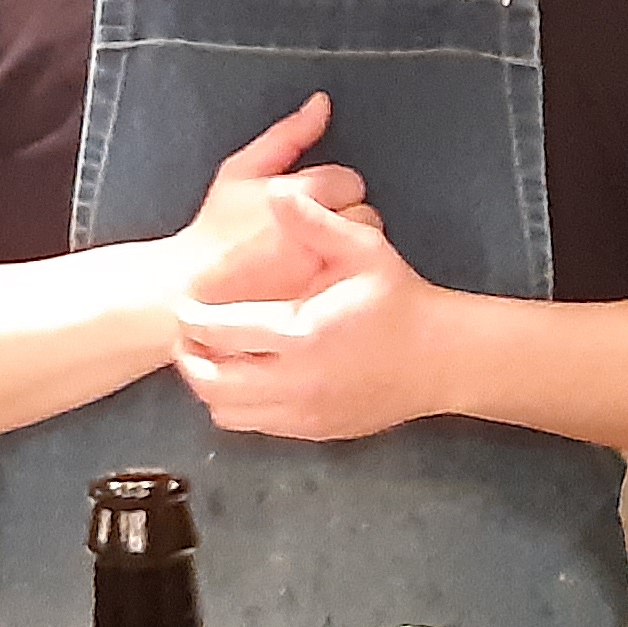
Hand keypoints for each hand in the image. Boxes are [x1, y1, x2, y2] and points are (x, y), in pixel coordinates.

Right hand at [166, 96, 376, 310]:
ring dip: (345, 250)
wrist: (185, 289)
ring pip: (361, 252)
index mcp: (297, 193)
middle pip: (364, 215)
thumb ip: (287, 135)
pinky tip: (314, 280)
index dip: (332, 190)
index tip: (311, 203)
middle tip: (312, 231)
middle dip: (343, 219)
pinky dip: (338, 279)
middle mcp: (313, 230)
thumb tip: (322, 103)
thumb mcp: (240, 171)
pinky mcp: (318, 304)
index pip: (348, 181)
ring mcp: (318, 270)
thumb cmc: (213, 230)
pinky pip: (350, 283)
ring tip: (313, 257)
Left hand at [172, 190, 456, 441]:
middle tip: (189, 332)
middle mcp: (296, 383)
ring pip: (226, 412)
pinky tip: (247, 375)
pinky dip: (238, 404)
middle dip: (191, 356)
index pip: (219, 333)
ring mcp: (304, 414)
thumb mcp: (364, 249)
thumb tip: (276, 193)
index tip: (184, 303)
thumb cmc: (401, 300)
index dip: (191, 317)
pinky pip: (255, 426)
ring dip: (211, 385)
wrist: (443, 359)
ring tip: (213, 355)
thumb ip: (315, 222)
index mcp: (300, 336)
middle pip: (211, 382)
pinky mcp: (313, 432)